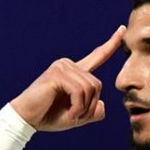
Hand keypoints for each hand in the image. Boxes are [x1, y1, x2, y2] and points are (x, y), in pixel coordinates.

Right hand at [10, 25, 124, 130]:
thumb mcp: (76, 117)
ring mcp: (62, 67)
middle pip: (97, 85)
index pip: (97, 56)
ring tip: (70, 117)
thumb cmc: (48, 117)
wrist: (26, 120)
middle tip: (75, 118)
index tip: (123, 30)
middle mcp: (69, 65)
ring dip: (83, 109)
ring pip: (90, 89)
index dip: (111, 45)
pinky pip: (79, 92)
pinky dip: (77, 108)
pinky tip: (68, 115)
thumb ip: (91, 112)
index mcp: (75, 72)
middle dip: (90, 107)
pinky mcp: (57, 74)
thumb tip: (102, 105)